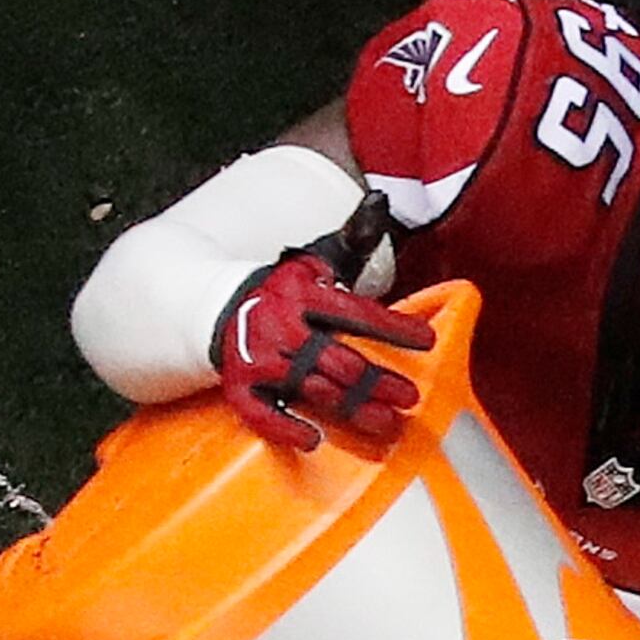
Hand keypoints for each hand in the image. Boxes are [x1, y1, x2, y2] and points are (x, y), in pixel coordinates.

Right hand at [216, 199, 432, 450]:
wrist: (212, 305)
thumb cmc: (281, 287)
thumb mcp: (314, 259)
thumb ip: (353, 238)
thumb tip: (382, 198)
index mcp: (303, 294)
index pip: (354, 311)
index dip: (391, 326)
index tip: (426, 341)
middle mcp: (282, 326)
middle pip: (337, 358)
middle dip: (376, 379)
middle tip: (411, 397)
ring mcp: (259, 358)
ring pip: (311, 387)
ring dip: (351, 408)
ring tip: (388, 424)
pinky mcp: (240, 387)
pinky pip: (261, 413)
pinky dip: (285, 429)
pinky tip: (314, 441)